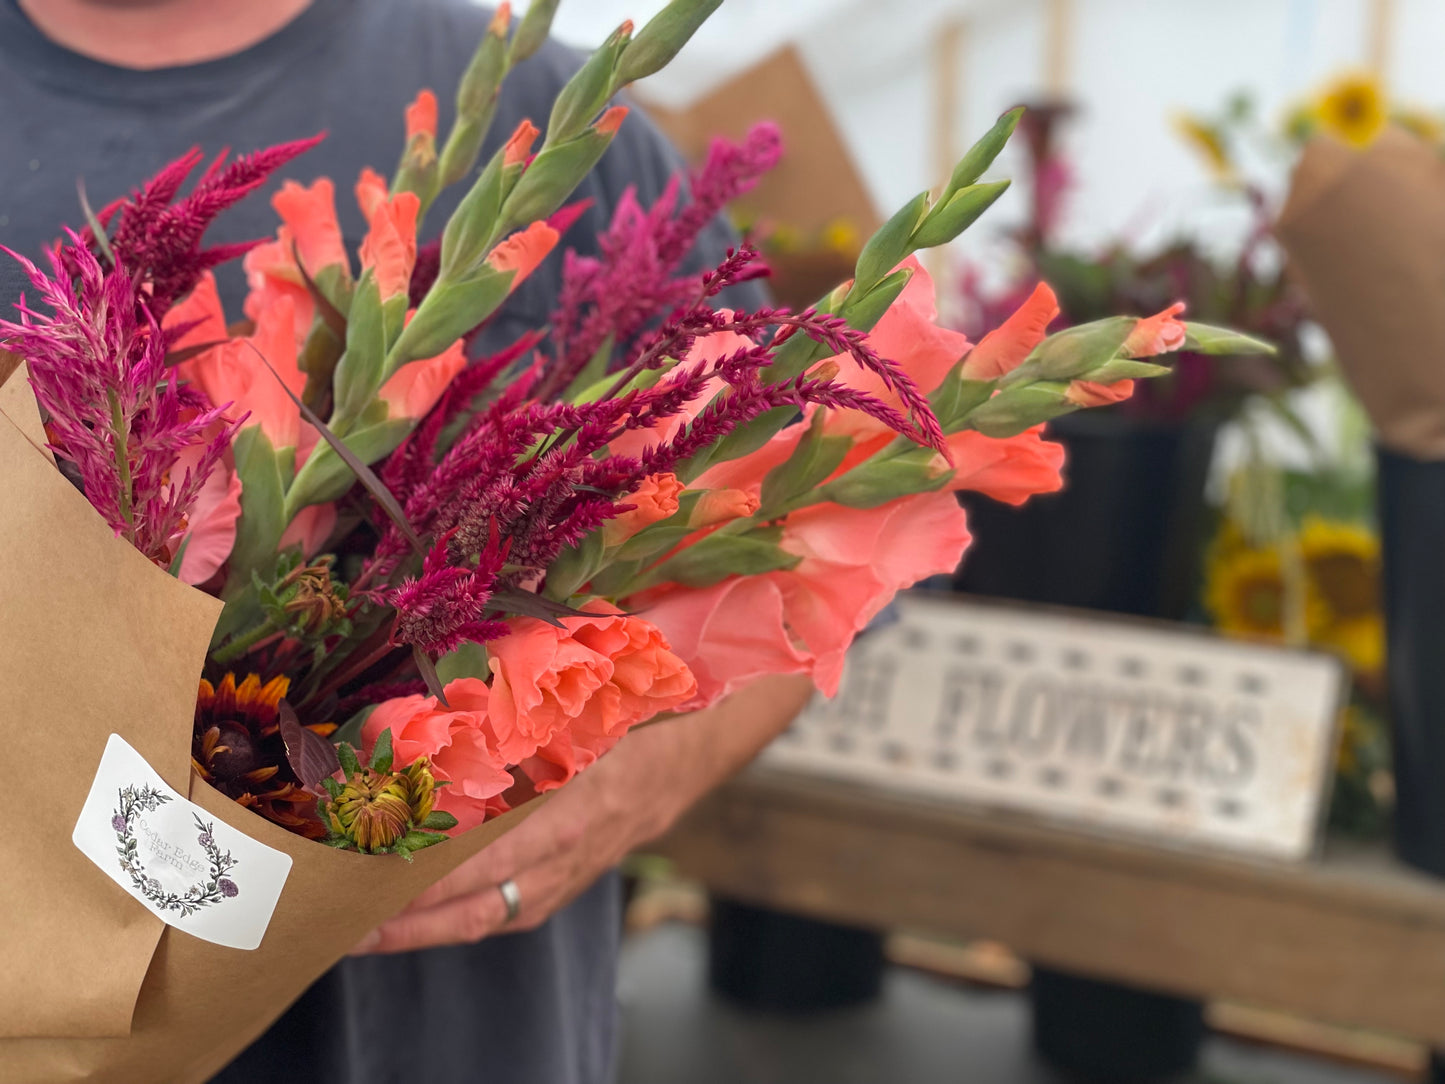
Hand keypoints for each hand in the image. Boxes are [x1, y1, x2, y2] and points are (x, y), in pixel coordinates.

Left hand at [352, 674, 814, 953]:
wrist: (700, 745)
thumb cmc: (637, 714)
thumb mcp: (581, 707)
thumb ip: (522, 718)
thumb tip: (443, 708)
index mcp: (571, 807)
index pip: (485, 856)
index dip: (427, 876)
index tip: (371, 877)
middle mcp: (571, 851)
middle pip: (481, 905)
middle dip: (412, 923)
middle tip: (348, 924)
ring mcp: (576, 871)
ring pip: (495, 916)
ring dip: (431, 930)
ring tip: (370, 932)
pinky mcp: (577, 877)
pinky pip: (517, 909)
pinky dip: (468, 917)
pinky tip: (428, 917)